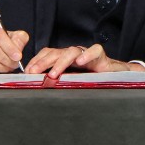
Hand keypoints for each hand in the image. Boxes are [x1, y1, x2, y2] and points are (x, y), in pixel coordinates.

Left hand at [23, 43, 137, 78]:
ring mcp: (87, 54)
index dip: (37, 61)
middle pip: (56, 52)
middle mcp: (74, 55)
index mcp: (64, 59)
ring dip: (60, 62)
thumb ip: (59, 83)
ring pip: (71, 51)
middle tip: (33, 72)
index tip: (27, 72)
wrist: (117, 76)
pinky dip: (87, 55)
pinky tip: (80, 62)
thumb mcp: (72, 82)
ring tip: (53, 74)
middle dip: (43, 62)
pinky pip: (95, 51)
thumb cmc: (93, 80)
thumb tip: (38, 93)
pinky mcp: (101, 56)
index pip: (48, 54)